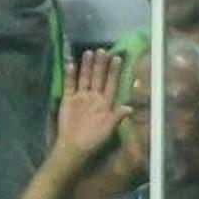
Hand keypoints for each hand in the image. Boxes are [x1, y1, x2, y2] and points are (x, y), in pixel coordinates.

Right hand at [56, 46, 126, 161]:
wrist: (74, 147)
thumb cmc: (94, 139)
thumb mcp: (108, 129)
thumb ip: (117, 117)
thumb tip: (129, 108)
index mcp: (106, 103)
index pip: (111, 83)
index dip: (114, 71)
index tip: (117, 58)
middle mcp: (94, 98)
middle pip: (98, 78)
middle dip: (100, 64)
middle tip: (102, 50)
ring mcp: (81, 98)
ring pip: (85, 78)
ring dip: (87, 66)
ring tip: (89, 52)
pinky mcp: (69, 101)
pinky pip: (70, 86)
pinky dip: (70, 76)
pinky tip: (71, 65)